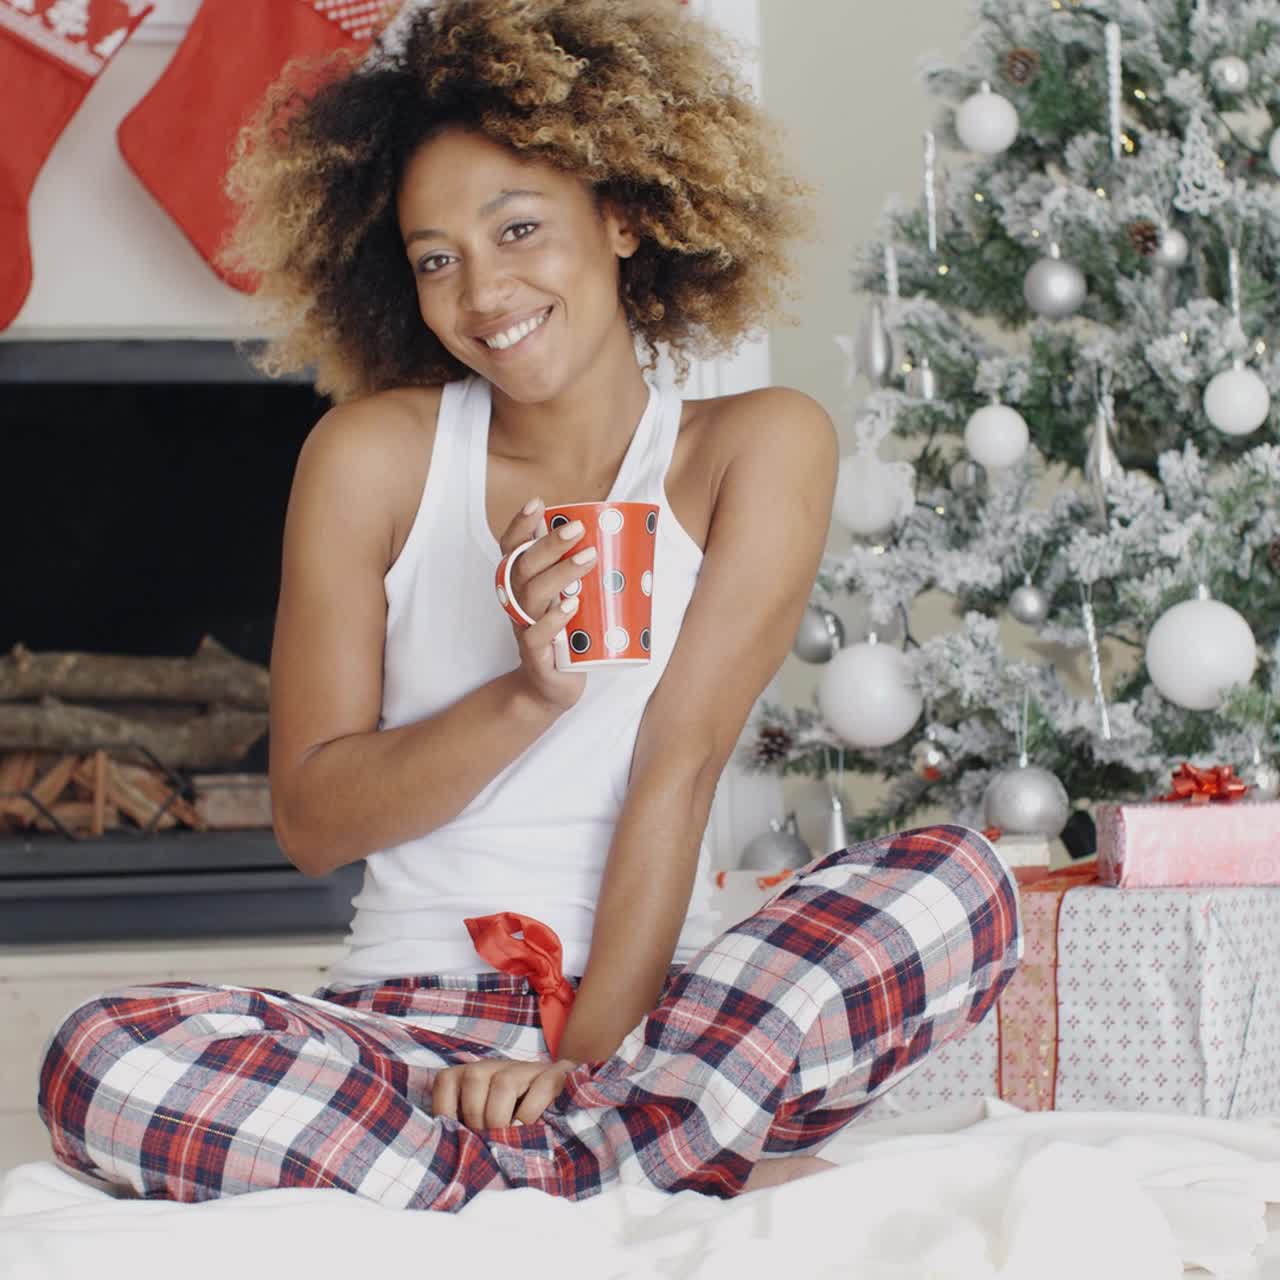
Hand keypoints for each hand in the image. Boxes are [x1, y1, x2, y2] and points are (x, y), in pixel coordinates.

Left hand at [431, 1057, 579, 1130]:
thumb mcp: (483, 1124)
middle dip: (476, 1117)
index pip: (446, 1080)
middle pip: (474, 1078)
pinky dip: (529, 1113)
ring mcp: (527, 1068)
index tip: (456, 1136)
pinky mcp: (556, 1075)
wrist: (562, 1103)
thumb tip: (444, 1150)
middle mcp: (496, 1065)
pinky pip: (542, 1086)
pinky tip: (526, 1129)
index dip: (445, 1110)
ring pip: (504, 1082)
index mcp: (473, 1075)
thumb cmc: (512, 1122)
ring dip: (500, 1116)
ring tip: (505, 1137)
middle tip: (486, 1139)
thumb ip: (465, 1129)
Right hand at [499, 499, 591, 712]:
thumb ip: (582, 574)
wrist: (550, 688)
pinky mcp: (537, 656)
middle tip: (578, 529)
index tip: (537, 503)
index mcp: (522, 586)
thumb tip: (620, 539)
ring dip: (559, 573)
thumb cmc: (565, 636)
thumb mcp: (570, 599)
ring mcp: (525, 629)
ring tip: (588, 558)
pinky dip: (553, 620)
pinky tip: (571, 607)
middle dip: (549, 544)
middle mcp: (518, 603)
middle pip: (522, 566)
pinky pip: (537, 635)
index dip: (519, 525)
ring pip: (532, 595)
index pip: (512, 549)